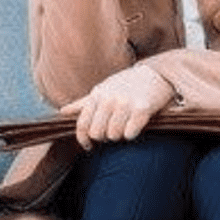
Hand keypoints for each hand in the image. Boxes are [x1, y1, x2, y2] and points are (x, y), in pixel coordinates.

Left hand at [59, 66, 175, 149]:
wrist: (157, 72)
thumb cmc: (126, 84)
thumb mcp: (102, 90)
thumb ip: (83, 103)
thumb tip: (62, 112)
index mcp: (97, 95)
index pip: (82, 124)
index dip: (83, 140)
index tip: (89, 147)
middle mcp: (109, 99)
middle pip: (97, 133)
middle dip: (104, 138)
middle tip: (112, 133)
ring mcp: (125, 103)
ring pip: (114, 136)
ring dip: (119, 136)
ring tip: (124, 129)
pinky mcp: (143, 108)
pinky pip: (130, 133)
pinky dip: (131, 134)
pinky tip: (134, 128)